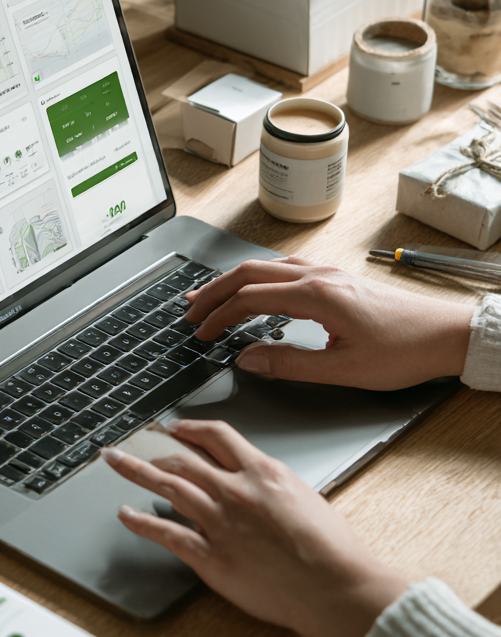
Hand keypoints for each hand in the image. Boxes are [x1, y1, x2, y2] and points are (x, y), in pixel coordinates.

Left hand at [103, 420, 406, 636]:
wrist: (337, 587)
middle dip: (150, 448)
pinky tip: (125, 515)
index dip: (189, 428)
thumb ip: (272, 487)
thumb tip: (257, 485)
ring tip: (115, 463)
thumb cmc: (332, 551)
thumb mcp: (305, 498)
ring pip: (167, 487)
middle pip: (182, 459)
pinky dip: (140, 522)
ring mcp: (220, 523)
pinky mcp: (211, 557)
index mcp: (263, 472)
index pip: (216, 436)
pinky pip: (166, 533)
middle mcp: (236, 491)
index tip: (174, 428)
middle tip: (131, 443)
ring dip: (135, 472)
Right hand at [186, 257, 471, 389]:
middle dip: (213, 292)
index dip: (218, 316)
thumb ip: (290, 364)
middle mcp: (320, 277)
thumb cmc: (405, 351)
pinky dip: (258, 278)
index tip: (200, 333)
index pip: (250, 299)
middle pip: (250, 274)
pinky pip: (285, 269)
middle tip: (188, 311)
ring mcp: (329, 273)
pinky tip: (255, 288)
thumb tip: (249, 359)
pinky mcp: (337, 279)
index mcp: (317, 296)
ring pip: (266, 267)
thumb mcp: (344, 370)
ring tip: (209, 296)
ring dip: (233, 281)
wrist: (447, 334)